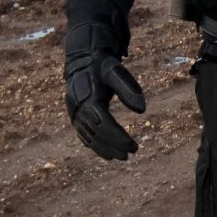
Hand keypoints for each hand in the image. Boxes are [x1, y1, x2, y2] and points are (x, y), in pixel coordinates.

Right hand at [63, 23, 145, 159]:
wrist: (83, 59)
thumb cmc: (103, 65)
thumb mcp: (117, 72)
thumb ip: (129, 90)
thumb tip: (142, 110)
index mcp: (89, 97)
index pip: (104, 123)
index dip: (117, 136)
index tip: (133, 146)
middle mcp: (78, 108)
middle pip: (96, 132)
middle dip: (113, 145)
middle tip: (131, 153)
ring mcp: (74, 113)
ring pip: (88, 136)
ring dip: (104, 149)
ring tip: (122, 157)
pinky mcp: (74, 115)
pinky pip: (83, 134)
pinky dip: (94, 146)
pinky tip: (107, 154)